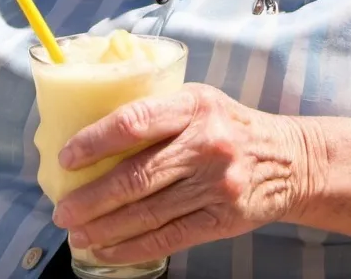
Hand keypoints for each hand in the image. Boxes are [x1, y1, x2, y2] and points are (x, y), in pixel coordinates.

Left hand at [50, 84, 310, 262]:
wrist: (289, 159)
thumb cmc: (230, 125)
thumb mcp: (200, 100)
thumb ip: (158, 110)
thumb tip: (94, 131)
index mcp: (195, 105)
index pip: (135, 121)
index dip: (95, 142)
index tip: (67, 158)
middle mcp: (206, 143)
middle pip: (136, 176)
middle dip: (91, 198)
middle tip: (62, 210)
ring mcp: (215, 184)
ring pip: (148, 212)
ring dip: (105, 228)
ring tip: (77, 233)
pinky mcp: (222, 218)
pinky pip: (168, 237)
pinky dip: (132, 248)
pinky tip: (108, 251)